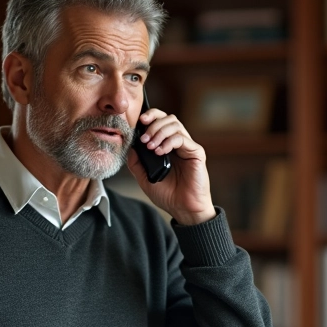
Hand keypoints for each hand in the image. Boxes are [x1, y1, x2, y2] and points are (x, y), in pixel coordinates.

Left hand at [126, 107, 215, 224]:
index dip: (150, 117)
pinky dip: (168, 142)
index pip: (160, 122)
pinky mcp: (196, 153)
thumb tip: (129, 146)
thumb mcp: (144, 178)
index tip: (140, 122)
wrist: (183, 209)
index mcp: (167, 146)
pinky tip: (160, 152)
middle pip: (168, 118)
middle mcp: (178, 144)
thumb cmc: (168, 195)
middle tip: (144, 138)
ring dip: (159, 132)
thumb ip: (136, 162)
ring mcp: (188, 147)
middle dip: (153, 124)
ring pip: (174, 125)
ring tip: (150, 147)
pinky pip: (181, 138)